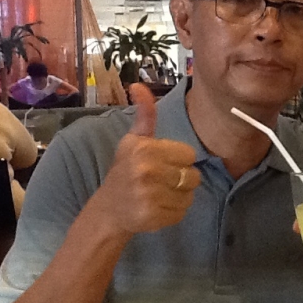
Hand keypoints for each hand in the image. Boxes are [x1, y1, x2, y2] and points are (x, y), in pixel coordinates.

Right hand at [86, 83, 200, 237]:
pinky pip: (182, 212)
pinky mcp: (153, 217)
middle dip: (181, 179)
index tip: (161, 164)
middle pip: (193, 175)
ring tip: (159, 194)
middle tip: (160, 181)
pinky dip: (174, 212)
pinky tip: (157, 208)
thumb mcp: (134, 140)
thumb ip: (145, 114)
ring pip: (190, 195)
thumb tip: (138, 85)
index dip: (179, 160)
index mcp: (144, 149)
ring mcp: (149, 196)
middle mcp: (146, 171)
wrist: (109, 209)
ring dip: (180, 196)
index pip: (189, 155)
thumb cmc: (125, 170)